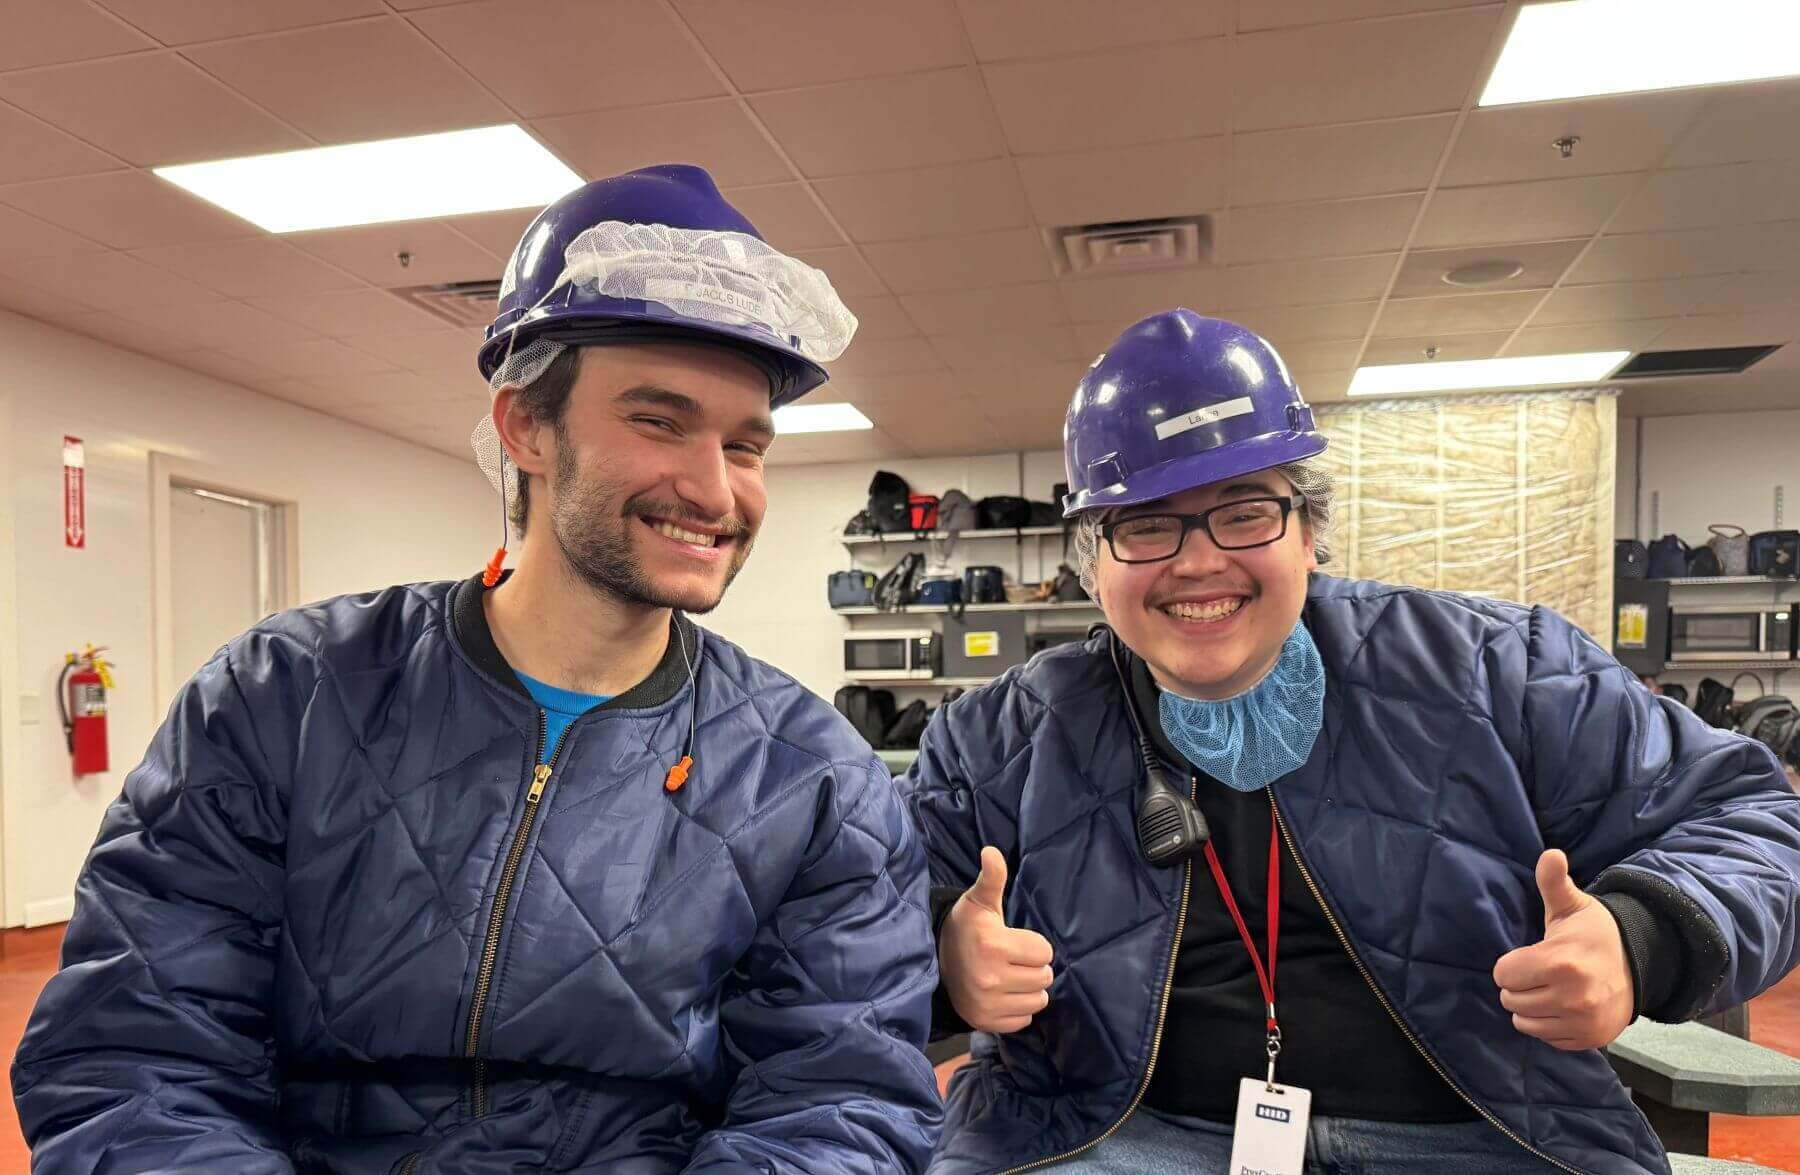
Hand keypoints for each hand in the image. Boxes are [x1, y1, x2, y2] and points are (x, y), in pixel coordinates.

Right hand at [939, 847, 1054, 1033]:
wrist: (936, 962)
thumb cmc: (966, 928)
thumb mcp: (979, 901)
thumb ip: (992, 878)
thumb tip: (991, 851)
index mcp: (993, 945)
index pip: (1044, 952)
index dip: (1033, 945)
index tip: (1014, 940)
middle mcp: (990, 978)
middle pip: (1044, 977)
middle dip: (1034, 966)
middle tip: (1014, 959)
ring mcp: (988, 1004)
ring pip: (1039, 1000)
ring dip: (1030, 989)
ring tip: (1011, 976)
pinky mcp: (986, 1023)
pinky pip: (1024, 1020)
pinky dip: (1018, 1008)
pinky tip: (1003, 994)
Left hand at [1493, 849, 1635, 1049]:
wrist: (1641, 966)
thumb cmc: (1595, 934)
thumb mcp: (1573, 906)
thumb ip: (1554, 882)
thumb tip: (1551, 853)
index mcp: (1560, 963)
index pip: (1503, 974)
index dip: (1512, 963)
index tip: (1530, 956)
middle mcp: (1570, 998)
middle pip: (1510, 999)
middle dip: (1519, 985)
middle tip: (1541, 972)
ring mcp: (1581, 1023)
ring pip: (1524, 1022)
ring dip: (1531, 1006)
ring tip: (1550, 989)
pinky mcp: (1588, 1040)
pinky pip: (1546, 1038)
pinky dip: (1549, 1024)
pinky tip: (1564, 1007)